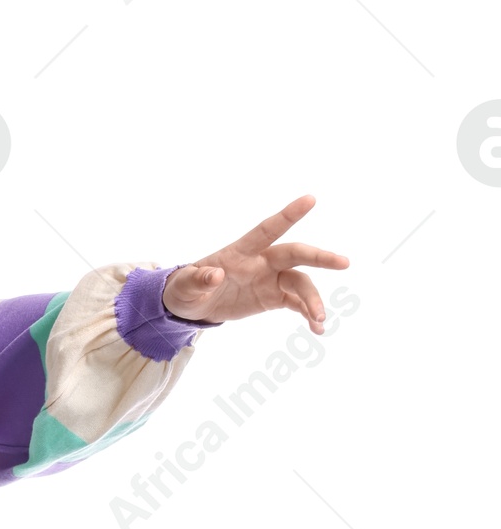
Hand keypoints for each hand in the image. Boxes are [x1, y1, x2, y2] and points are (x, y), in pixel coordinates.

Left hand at [162, 196, 348, 332]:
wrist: (193, 306)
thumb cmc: (186, 289)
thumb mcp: (185, 286)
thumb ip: (198, 279)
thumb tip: (213, 275)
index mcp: (241, 251)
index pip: (267, 229)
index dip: (287, 215)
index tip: (310, 199)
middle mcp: (262, 261)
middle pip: (295, 254)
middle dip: (319, 257)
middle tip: (344, 263)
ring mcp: (270, 279)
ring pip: (301, 283)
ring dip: (313, 299)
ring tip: (320, 319)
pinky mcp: (273, 298)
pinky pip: (296, 304)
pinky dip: (308, 314)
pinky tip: (317, 329)